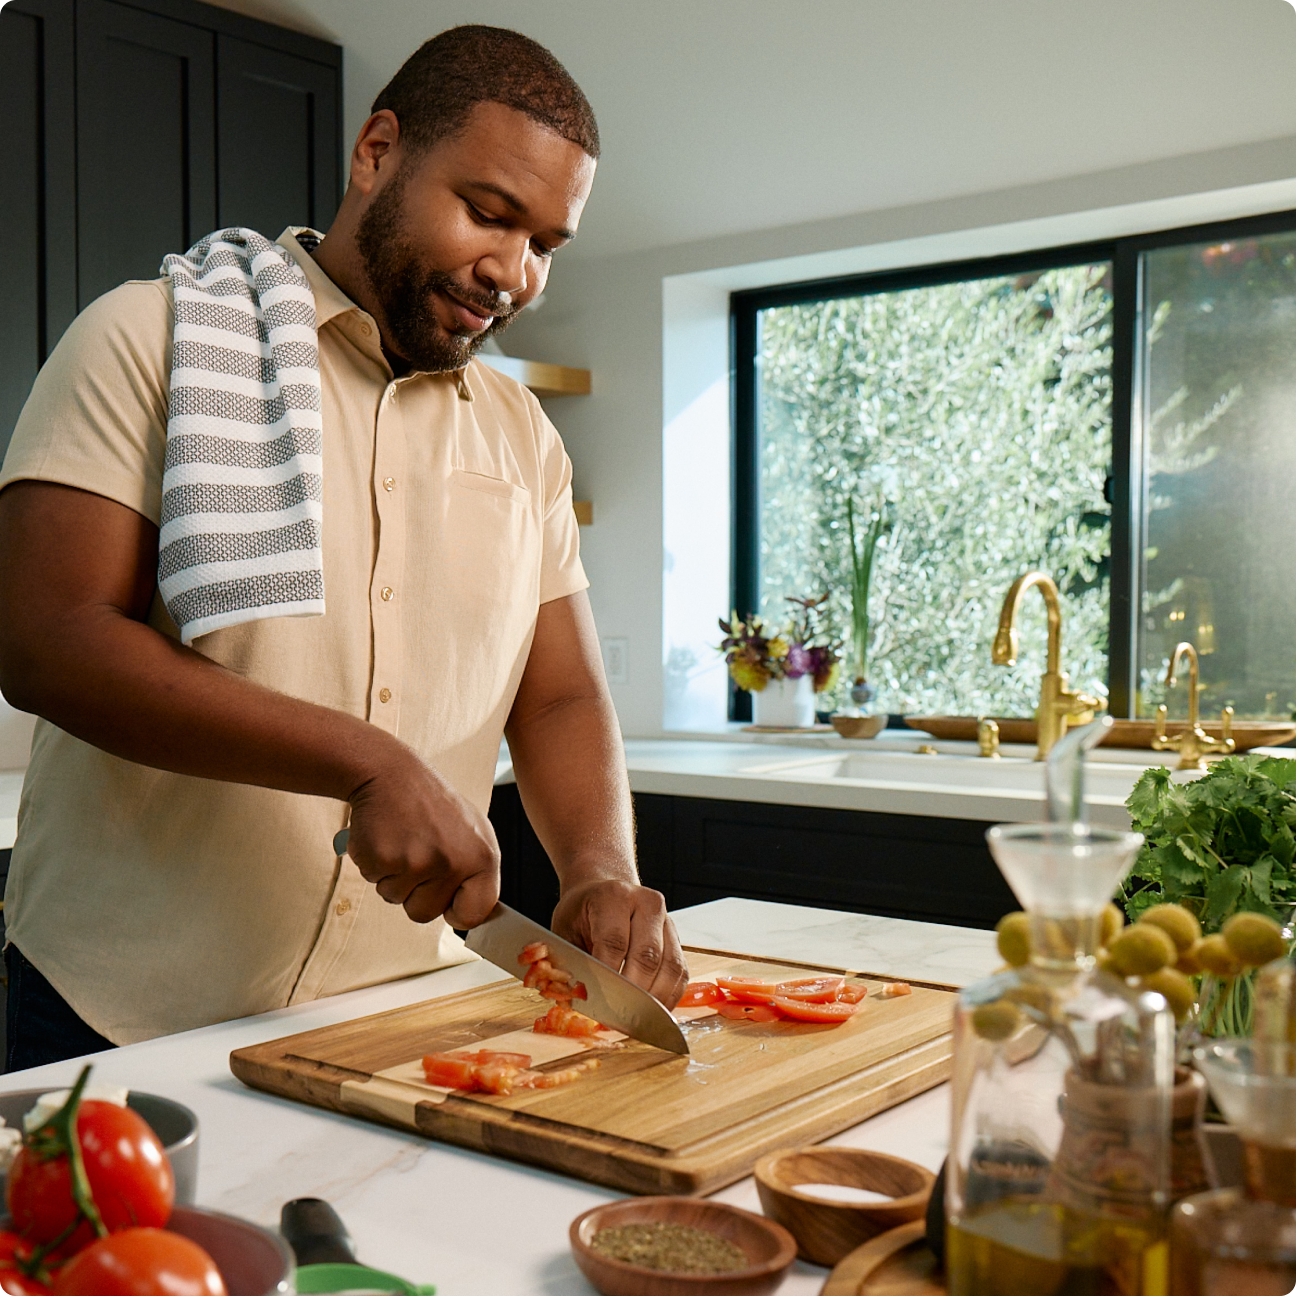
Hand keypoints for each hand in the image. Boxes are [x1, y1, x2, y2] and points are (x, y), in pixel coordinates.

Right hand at [344, 745, 499, 927]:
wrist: (391, 772)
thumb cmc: (431, 804)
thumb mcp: (471, 831)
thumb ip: (476, 872)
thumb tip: (477, 914)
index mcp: (483, 857)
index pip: (475, 913)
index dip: (456, 912)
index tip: (447, 903)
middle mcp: (454, 862)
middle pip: (426, 914)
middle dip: (415, 893)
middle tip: (416, 854)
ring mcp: (417, 862)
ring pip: (395, 899)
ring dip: (393, 876)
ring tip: (402, 841)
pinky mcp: (384, 859)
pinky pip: (373, 882)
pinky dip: (374, 864)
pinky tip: (384, 837)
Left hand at [551, 877, 687, 1008]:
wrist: (603, 891)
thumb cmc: (581, 914)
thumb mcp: (565, 931)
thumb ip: (571, 963)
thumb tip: (576, 998)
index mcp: (614, 896)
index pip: (614, 942)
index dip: (608, 978)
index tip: (598, 1004)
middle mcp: (646, 904)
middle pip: (648, 956)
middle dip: (633, 994)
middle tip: (617, 1019)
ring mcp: (667, 920)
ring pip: (671, 967)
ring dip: (655, 1000)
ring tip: (637, 1020)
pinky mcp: (677, 938)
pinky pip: (681, 973)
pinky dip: (669, 997)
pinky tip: (652, 1011)